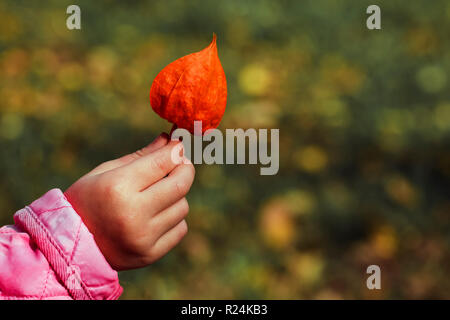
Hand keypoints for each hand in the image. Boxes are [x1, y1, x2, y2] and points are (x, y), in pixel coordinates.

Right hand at [64, 133, 194, 269]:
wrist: (69, 246)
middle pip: (181, 184)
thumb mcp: (105, 172)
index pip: (163, 162)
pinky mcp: (150, 255)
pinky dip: (174, 219)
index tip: (178, 146)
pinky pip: (180, 229)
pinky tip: (157, 216)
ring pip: (182, 206)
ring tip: (159, 194)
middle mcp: (133, 213)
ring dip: (176, 196)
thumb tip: (169, 140)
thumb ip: (140, 156)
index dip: (176, 150)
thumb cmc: (87, 200)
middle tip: (180, 164)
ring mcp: (143, 237)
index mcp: (118, 187)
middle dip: (185, 169)